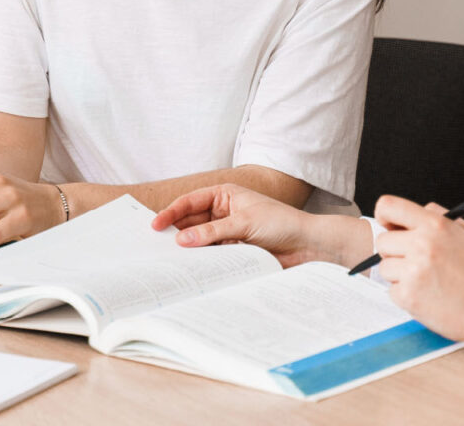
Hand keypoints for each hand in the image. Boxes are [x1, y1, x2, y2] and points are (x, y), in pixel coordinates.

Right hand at [151, 183, 365, 267]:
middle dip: (176, 232)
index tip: (156, 225)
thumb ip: (212, 232)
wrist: (307, 245)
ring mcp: (227, 232)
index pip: (190, 202)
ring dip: (189, 248)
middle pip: (191, 221)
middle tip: (156, 245)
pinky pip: (212, 254)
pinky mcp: (233, 250)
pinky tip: (191, 267)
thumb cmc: (282, 223)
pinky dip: (202, 260)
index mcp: (224, 195)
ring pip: (200, 240)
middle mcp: (223, 211)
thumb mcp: (244, 223)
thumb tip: (183, 240)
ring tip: (169, 259)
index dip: (171, 213)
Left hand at [372, 195, 463, 349]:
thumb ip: (438, 217)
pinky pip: (390, 290)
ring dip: (399, 276)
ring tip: (425, 281)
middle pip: (382, 241)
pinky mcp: (408, 295)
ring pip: (384, 267)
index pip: (388, 206)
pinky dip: (404, 295)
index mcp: (435, 225)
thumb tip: (410, 213)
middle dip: (394, 252)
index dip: (384, 216)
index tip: (390, 227)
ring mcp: (413, 271)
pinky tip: (426, 295)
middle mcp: (422, 244)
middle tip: (415, 262)